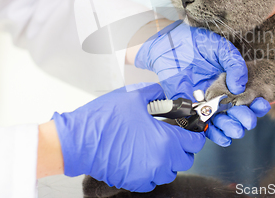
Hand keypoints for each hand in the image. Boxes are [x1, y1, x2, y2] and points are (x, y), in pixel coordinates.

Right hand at [51, 83, 204, 191]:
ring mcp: (147, 175)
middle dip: (182, 147)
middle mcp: (160, 162)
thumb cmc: (104, 120)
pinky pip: (153, 180)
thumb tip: (167, 93)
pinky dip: (152, 171)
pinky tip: (142, 156)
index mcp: (165, 140)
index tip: (190, 129)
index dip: (194, 133)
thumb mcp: (134, 96)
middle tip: (171, 134)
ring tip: (155, 145)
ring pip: (170, 171)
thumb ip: (157, 93)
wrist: (78, 141)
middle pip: (185, 159)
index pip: (195, 142)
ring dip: (168, 160)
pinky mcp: (134, 182)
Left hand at [135, 20, 267, 145]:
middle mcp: (220, 94)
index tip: (262, 105)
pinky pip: (203, 125)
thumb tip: (239, 87)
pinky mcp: (190, 108)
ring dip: (231, 128)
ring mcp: (206, 102)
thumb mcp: (220, 48)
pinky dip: (213, 133)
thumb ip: (234, 64)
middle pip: (236, 112)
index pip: (248, 96)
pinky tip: (223, 137)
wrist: (171, 44)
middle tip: (248, 121)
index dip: (257, 103)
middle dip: (244, 118)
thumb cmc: (196, 42)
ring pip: (222, 121)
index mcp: (231, 81)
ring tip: (236, 131)